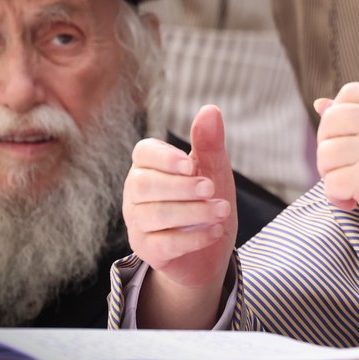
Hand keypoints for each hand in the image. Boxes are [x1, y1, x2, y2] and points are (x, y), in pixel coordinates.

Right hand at [122, 104, 236, 325]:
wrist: (212, 246)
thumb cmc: (207, 199)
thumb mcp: (214, 169)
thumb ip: (209, 143)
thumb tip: (210, 109)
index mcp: (150, 166)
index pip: (143, 153)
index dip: (164, 158)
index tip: (191, 165)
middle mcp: (136, 194)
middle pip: (144, 185)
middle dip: (180, 187)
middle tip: (210, 188)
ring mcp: (138, 223)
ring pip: (154, 215)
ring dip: (192, 212)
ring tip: (222, 210)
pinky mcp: (148, 250)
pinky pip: (163, 244)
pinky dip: (192, 238)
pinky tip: (215, 231)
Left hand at [314, 82, 358, 259]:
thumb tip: (320, 104)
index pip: (349, 92)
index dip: (338, 118)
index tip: (351, 144)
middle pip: (332, 119)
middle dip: (328, 148)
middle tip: (346, 169)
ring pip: (326, 153)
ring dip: (331, 176)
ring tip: (354, 188)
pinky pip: (331, 182)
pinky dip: (337, 198)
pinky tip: (356, 202)